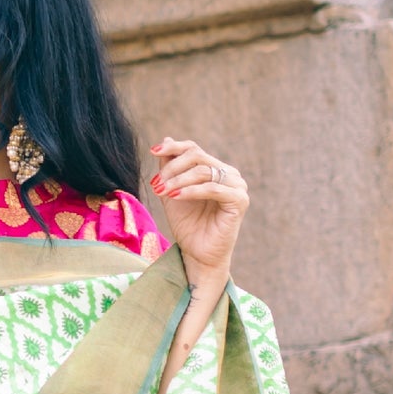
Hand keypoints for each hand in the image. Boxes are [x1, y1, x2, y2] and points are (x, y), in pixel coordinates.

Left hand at [149, 137, 248, 289]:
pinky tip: (175, 197)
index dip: (173, 148)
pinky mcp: (239, 200)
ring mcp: (237, 186)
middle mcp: (229, 174)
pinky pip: (213, 188)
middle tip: (157, 184)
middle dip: (172, 169)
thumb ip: (170, 168)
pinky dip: (191, 191)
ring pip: (203, 171)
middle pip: (197, 157)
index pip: (194, 150)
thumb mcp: (172, 192)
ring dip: (178, 180)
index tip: (153, 151)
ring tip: (162, 192)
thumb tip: (167, 138)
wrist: (198, 254)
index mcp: (216, 169)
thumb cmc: (188, 226)